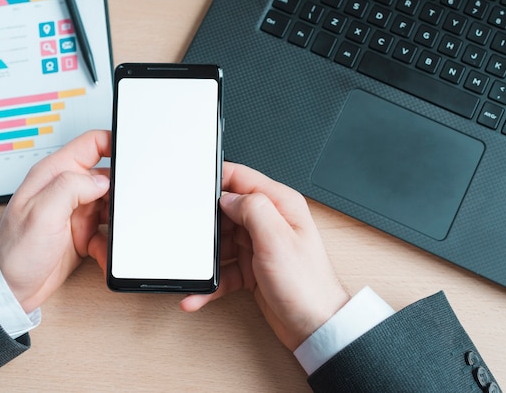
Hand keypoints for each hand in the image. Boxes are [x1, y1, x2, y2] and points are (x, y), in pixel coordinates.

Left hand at [0, 130, 110, 312]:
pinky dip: (110, 239)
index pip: (91, 144)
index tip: (134, 153)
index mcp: (54, 174)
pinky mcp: (84, 230)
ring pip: (113, 203)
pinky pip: (109, 228)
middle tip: (125, 206)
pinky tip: (99, 249)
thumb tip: (101, 180)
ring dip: (117, 218)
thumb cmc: (16, 252)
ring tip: (109, 231)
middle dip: (121, 190)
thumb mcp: (40, 214)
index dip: (115, 143)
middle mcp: (67, 189)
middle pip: (108, 175)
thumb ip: (70, 187)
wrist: (13, 288)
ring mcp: (77, 210)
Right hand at [181, 162, 349, 350]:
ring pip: (221, 242)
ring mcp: (259, 246)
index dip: (216, 179)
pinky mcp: (251, 269)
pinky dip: (210, 282)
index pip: (241, 178)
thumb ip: (252, 208)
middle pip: (225, 212)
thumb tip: (227, 197)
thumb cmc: (307, 285)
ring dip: (205, 259)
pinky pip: (223, 270)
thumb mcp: (277, 239)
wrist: (314, 326)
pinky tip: (199, 293)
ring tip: (194, 272)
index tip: (194, 187)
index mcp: (280, 205)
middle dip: (206, 226)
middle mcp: (269, 222)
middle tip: (191, 239)